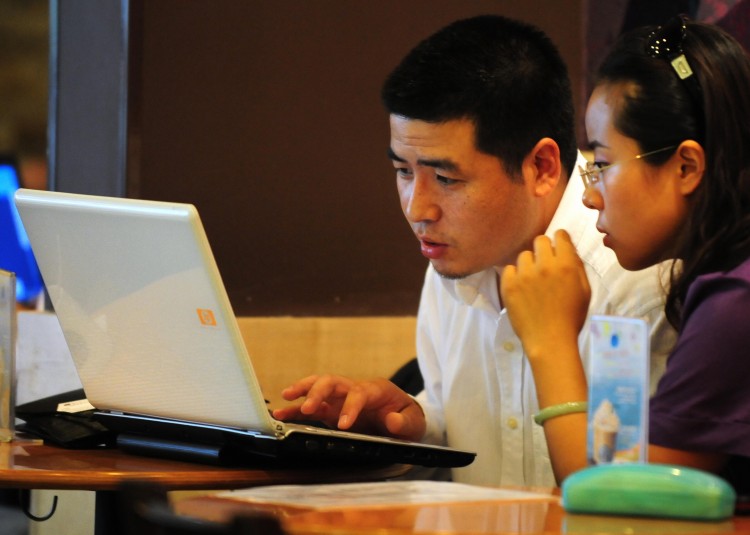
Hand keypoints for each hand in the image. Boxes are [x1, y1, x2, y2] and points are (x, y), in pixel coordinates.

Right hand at [271, 374, 425, 440]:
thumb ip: (405, 422)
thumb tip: (393, 421)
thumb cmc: (408, 418)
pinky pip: (314, 406)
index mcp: (376, 389)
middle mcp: (355, 389)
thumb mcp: (415, 423)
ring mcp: (342, 398)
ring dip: (303, 390)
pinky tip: (282, 413)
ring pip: (320, 386)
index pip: (359, 393)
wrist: (404, 419)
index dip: (350, 407)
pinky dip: (297, 408)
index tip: (343, 425)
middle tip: (307, 409)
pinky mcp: (333, 409)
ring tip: (286, 398)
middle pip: (333, 382)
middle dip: (318, 392)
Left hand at [500, 229, 590, 360]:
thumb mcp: (585, 291)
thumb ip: (577, 267)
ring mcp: (524, 275)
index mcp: (566, 265)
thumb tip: (568, 249)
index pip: (560, 236)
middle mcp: (545, 266)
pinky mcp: (509, 285)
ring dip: (529, 265)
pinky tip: (522, 290)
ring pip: (524, 256)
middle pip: (539, 240)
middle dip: (543, 250)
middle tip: (545, 265)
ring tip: (533, 282)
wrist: (550, 341)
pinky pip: (509, 269)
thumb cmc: (571, 317)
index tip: (557, 248)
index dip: (559, 241)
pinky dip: (514, 276)